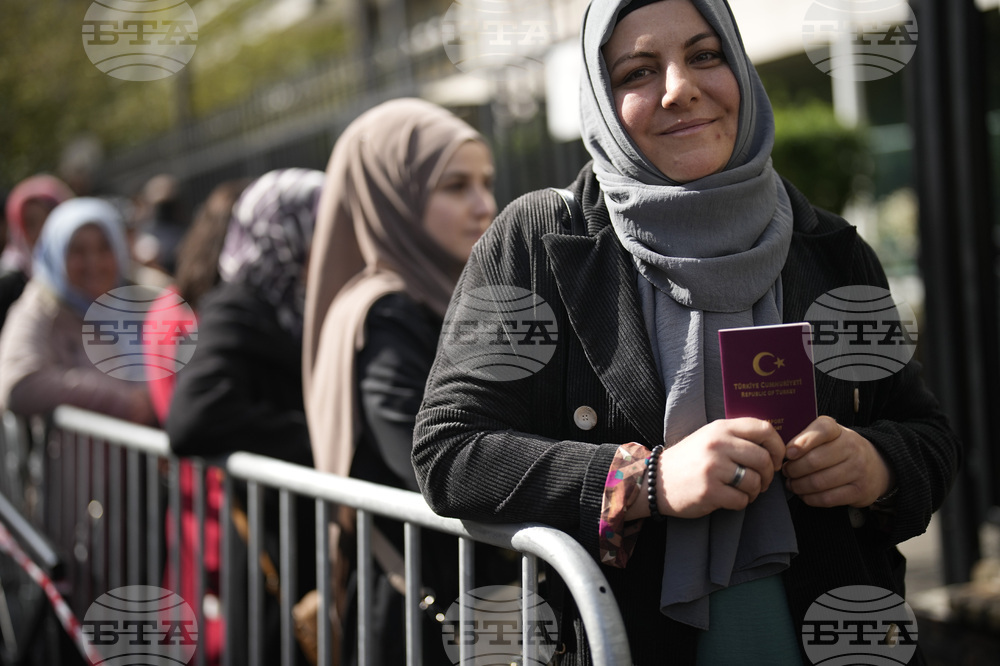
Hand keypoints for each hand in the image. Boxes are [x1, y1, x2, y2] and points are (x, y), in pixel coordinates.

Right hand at [653, 418, 784, 518]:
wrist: (656, 480)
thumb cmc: (689, 459)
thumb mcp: (709, 437)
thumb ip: (737, 436)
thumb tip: (774, 447)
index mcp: (720, 428)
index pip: (764, 429)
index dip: (778, 446)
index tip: (777, 459)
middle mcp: (718, 445)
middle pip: (764, 458)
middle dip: (769, 475)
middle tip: (763, 481)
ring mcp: (713, 468)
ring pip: (755, 481)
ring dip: (756, 491)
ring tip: (745, 491)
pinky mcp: (710, 491)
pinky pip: (742, 499)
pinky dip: (742, 502)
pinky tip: (731, 499)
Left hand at [783, 416, 893, 507]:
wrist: (876, 467)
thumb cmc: (840, 450)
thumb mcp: (828, 437)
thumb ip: (806, 437)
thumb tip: (778, 448)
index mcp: (839, 431)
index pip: (822, 430)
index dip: (803, 441)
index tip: (788, 452)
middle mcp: (851, 448)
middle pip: (814, 461)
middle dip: (793, 469)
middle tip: (785, 472)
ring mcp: (858, 470)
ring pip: (818, 482)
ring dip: (799, 486)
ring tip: (792, 484)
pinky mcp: (859, 491)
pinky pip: (827, 498)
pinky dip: (810, 498)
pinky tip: (804, 495)